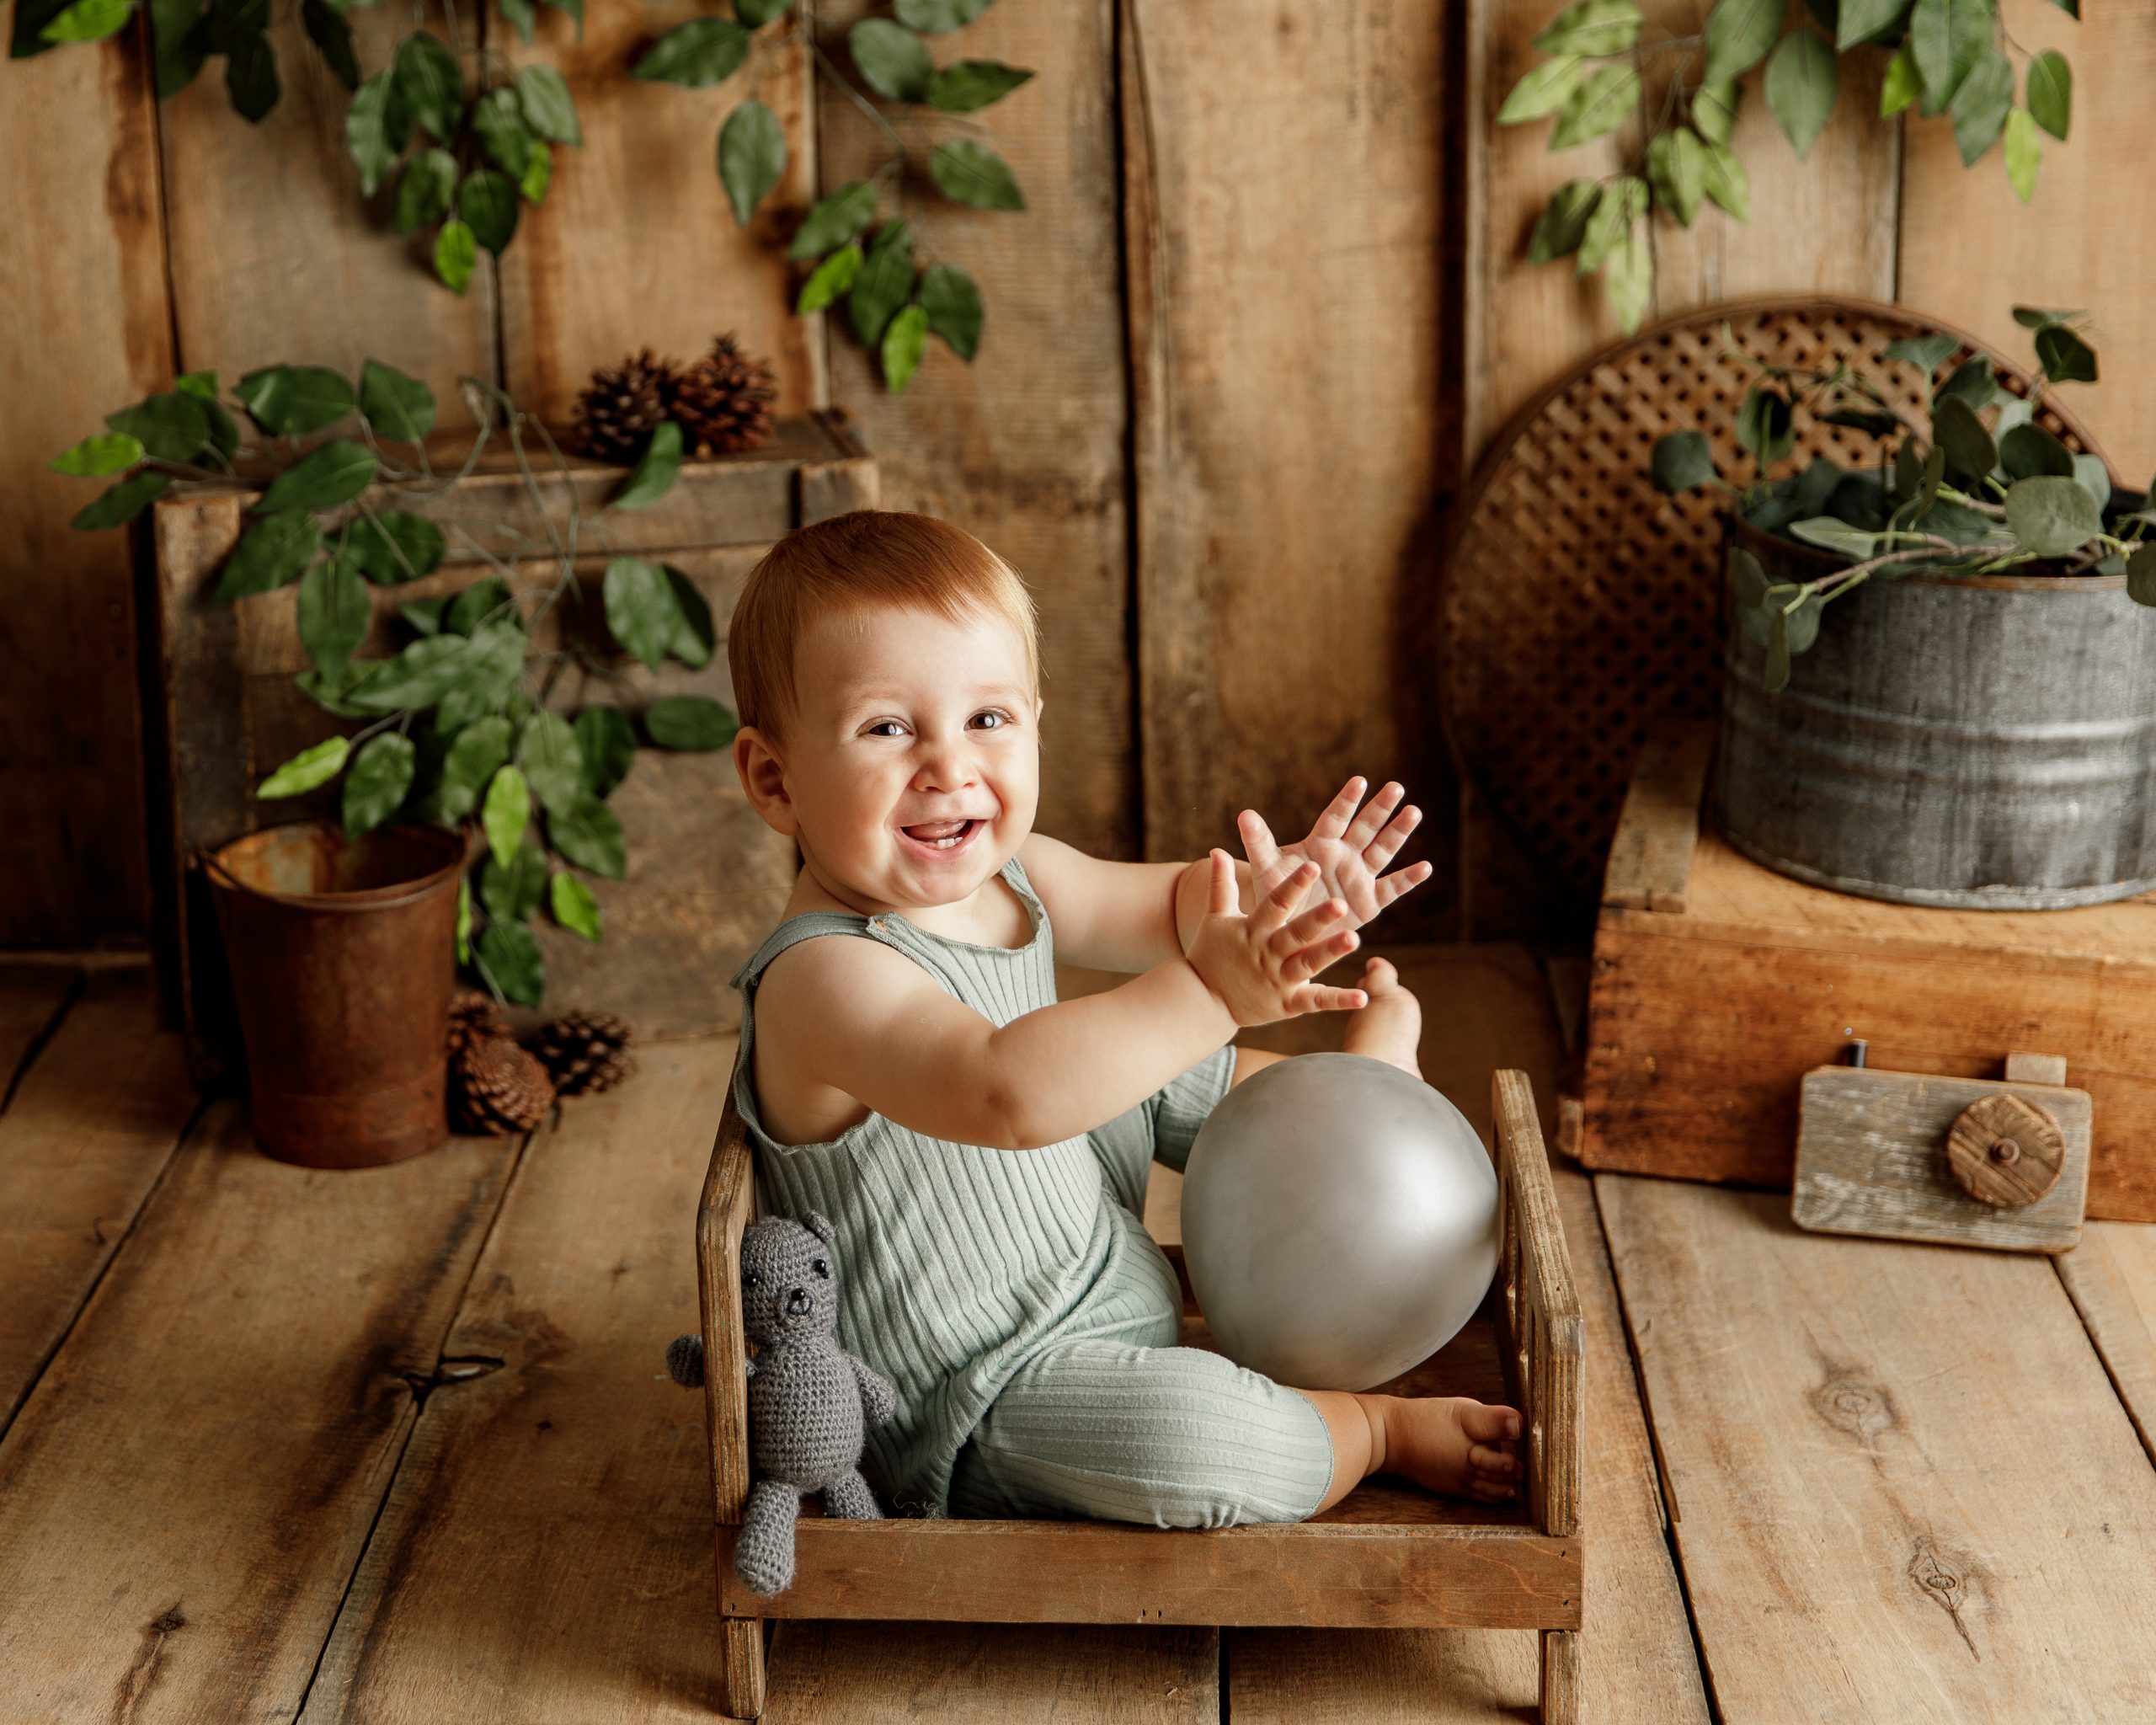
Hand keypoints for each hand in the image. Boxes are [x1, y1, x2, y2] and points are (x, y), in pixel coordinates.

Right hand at [1184, 850, 1369, 1028]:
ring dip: (1331, 952)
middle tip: (1341, 903)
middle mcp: (1268, 953)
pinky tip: (1363, 996)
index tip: (1312, 867)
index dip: (1293, 886)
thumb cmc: (1209, 954)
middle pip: (1296, 933)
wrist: (1201, 1002)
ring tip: (1354, 938)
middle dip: (1318, 918)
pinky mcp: (1287, 1004)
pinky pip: (1315, 1002)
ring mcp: (1278, 980)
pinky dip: (1339, 1000)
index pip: (1276, 904)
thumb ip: (1221, 884)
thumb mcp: (1216, 917)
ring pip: (1309, 964)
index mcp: (1253, 930)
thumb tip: (1217, 849)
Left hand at [1239, 777, 1432, 930]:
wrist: (1287, 932)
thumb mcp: (1266, 869)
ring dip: (1398, 833)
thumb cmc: (1275, 896)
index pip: (1335, 818)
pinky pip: (1391, 888)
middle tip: (1396, 787)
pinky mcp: (1369, 902)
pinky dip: (1408, 879)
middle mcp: (1343, 855)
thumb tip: (1243, 814)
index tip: (1359, 781)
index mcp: (1319, 844)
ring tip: (1414, 812)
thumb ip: (1258, 842)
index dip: (1346, 801)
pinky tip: (1426, 867)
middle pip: (1364, 828)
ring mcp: (1359, 876)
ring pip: (1382, 851)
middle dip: (1379, 808)